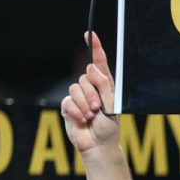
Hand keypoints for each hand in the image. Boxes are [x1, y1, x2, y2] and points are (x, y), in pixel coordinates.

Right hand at [60, 32, 118, 153]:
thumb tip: (90, 67)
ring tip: (91, 116)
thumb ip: (103, 85)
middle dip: (92, 94)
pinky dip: (76, 111)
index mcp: (106, 85)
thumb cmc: (109, 126)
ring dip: (84, 104)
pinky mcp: (68, 106)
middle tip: (98, 109)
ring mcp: (79, 96)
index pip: (99, 63)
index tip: (90, 34)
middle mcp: (92, 88)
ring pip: (75, 88)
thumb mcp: (112, 105)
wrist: (98, 145)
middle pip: (85, 77)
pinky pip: (67, 101)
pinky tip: (82, 120)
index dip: (95, 47)